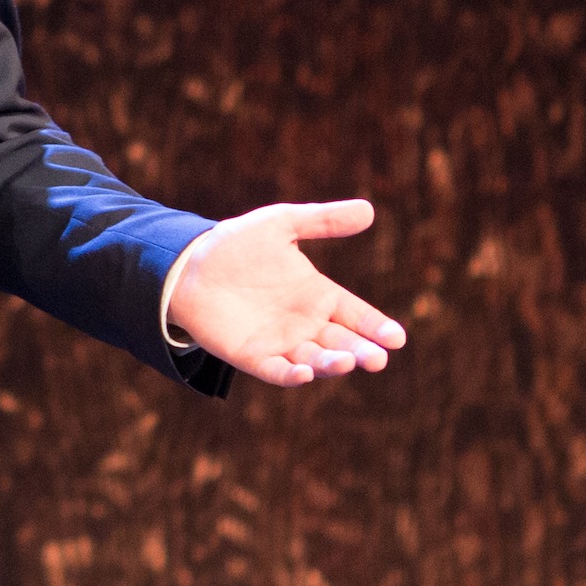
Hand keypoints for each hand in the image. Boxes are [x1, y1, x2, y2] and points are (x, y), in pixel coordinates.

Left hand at [166, 199, 408, 388]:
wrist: (189, 264)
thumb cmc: (237, 244)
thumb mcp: (281, 224)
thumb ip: (322, 221)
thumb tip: (368, 210)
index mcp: (319, 295)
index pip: (356, 315)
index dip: (376, 327)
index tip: (397, 338)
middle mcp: (305, 324)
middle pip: (342, 343)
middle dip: (362, 352)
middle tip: (378, 359)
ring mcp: (281, 342)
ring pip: (314, 360)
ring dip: (331, 365)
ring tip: (347, 362)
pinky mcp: (252, 356)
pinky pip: (276, 370)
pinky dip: (291, 375)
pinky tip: (303, 374)